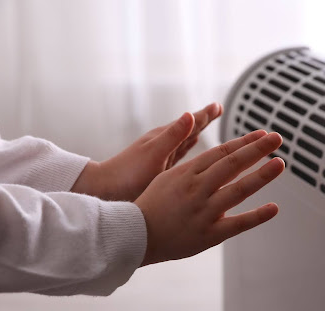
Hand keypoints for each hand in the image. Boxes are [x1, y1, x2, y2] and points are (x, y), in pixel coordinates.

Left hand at [72, 103, 221, 200]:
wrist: (106, 190)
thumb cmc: (128, 174)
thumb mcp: (154, 154)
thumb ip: (173, 135)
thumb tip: (190, 115)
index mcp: (164, 138)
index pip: (190, 123)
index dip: (205, 115)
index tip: (218, 106)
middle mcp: (164, 145)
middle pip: (189, 128)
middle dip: (204, 119)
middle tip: (217, 109)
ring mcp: (162, 157)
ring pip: (185, 141)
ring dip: (197, 132)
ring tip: (206, 124)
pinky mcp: (160, 169)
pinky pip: (180, 154)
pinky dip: (188, 149)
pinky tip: (190, 149)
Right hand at [134, 130, 284, 265]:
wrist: (135, 236)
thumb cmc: (152, 204)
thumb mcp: (169, 176)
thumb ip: (195, 165)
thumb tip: (219, 155)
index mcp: (187, 172)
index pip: (222, 152)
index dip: (244, 142)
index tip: (262, 135)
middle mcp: (197, 189)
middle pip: (232, 164)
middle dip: (256, 149)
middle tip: (277, 138)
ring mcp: (204, 211)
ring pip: (237, 190)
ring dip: (261, 175)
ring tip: (280, 163)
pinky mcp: (208, 235)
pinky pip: (237, 224)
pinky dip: (256, 216)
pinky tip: (274, 208)